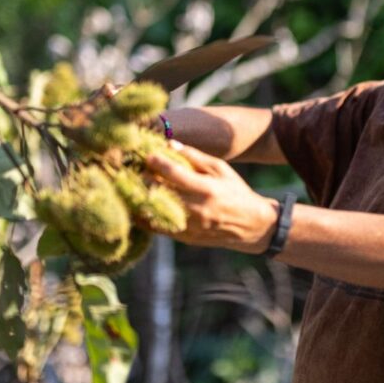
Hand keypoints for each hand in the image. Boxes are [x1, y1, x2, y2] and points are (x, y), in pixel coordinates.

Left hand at [145, 141, 278, 253]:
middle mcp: (197, 209)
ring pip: (156, 212)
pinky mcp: (185, 238)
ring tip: (132, 186)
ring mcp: (190, 226)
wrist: (251, 225)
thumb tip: (170, 144)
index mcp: (207, 189)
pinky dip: (145, 216)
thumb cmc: (235, 191)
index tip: (147, 155)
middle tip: (134, 170)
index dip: (158, 163)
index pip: (175, 174)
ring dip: (141, 198)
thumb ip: (195, 156)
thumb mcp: (221, 169)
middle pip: (161, 193)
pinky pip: (158, 228)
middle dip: (144, 180)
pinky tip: (138, 205)